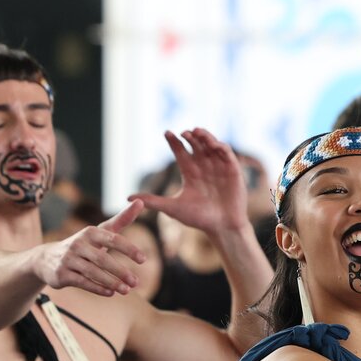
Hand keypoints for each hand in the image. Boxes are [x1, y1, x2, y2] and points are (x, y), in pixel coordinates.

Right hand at [32, 200, 146, 296]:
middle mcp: (78, 244)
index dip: (128, 249)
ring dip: (111, 282)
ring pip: (93, 272)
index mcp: (90, 232)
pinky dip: (98, 288)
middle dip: (120, 271)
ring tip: (127, 290)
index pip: (112, 238)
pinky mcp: (62, 274)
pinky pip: (83, 282)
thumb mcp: (100, 231)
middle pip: (102, 258)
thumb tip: (140, 201)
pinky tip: (111, 293)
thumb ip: (121, 220)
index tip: (143, 259)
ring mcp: (69, 259)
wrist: (47, 259)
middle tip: (136, 282)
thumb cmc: (83, 244)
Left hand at [130, 128, 248, 237]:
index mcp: (190, 173)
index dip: (174, 141)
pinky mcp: (232, 170)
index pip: (180, 151)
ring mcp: (218, 167)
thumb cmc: (199, 219)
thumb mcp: (173, 208)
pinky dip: (220, 146)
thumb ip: (153, 201)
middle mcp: (203, 167)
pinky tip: (213, 145)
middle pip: (195, 144)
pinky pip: (227, 153)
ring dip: (205, 136)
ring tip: (197, 132)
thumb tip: (127, 198)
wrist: (222, 228)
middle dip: (190, 136)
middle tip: (184, 133)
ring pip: (210, 144)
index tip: (167, 133)